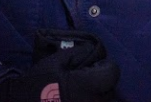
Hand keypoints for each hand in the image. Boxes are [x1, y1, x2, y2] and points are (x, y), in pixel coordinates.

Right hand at [0, 29, 119, 101]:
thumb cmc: (38, 82)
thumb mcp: (56, 61)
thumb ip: (78, 53)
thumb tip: (94, 52)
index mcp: (88, 85)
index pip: (112, 73)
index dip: (105, 67)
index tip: (94, 67)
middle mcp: (91, 101)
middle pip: (110, 91)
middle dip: (102, 83)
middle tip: (87, 79)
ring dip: (98, 97)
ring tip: (82, 92)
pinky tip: (76, 99)